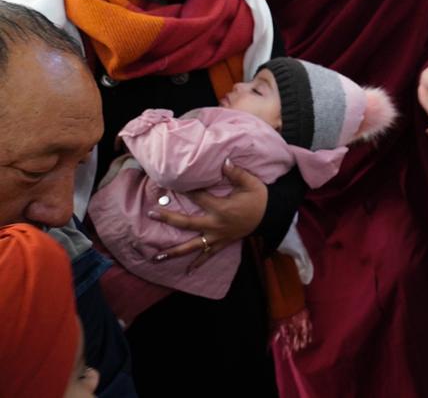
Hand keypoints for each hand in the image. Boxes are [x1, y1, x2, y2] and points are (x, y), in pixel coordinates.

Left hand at [151, 159, 267, 269]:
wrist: (271, 216)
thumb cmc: (259, 198)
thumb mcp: (250, 183)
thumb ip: (235, 173)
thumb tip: (223, 160)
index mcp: (221, 209)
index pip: (198, 197)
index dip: (186, 189)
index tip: (171, 183)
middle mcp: (215, 225)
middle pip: (187, 223)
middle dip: (168, 218)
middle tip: (151, 214)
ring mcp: (217, 237)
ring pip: (192, 246)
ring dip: (173, 252)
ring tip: (156, 257)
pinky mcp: (222, 244)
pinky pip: (208, 256)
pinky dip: (198, 264)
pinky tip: (186, 272)